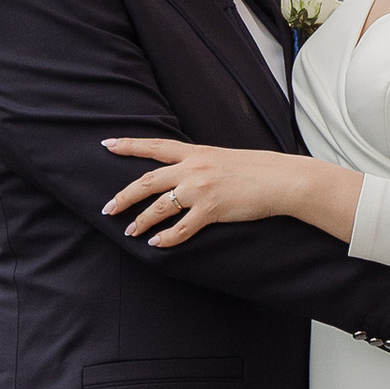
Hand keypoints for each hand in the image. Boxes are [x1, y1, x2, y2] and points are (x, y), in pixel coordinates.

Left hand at [103, 135, 360, 249]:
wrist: (283, 179)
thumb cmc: (258, 170)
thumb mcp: (223, 158)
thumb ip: (201, 163)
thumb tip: (184, 172)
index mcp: (196, 152)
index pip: (155, 146)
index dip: (128, 145)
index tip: (106, 144)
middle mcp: (193, 168)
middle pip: (147, 181)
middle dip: (123, 196)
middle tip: (107, 208)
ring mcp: (201, 189)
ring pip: (159, 207)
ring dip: (141, 221)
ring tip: (129, 231)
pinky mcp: (212, 210)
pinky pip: (181, 228)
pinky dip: (166, 238)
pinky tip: (157, 244)